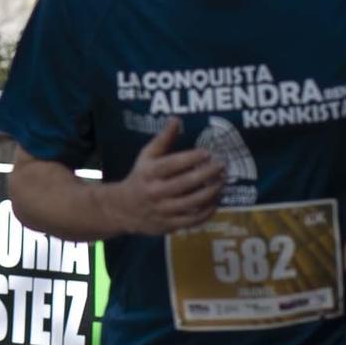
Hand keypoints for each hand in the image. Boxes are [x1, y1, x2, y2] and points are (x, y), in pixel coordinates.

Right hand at [103, 118, 225, 234]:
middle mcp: (154, 192)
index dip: (190, 159)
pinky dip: (206, 212)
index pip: (170, 165)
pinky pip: (191, 220)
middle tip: (221, 166)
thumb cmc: (140, 177)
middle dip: (205, 174)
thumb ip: (163, 140)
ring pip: (190, 203)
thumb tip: (176, 119)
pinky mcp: (168, 225)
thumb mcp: (146, 157)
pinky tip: (215, 202)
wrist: (123, 209)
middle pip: (183, 184)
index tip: (207, 153)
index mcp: (148, 173)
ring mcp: (162, 210)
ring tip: (222, 182)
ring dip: (210, 193)